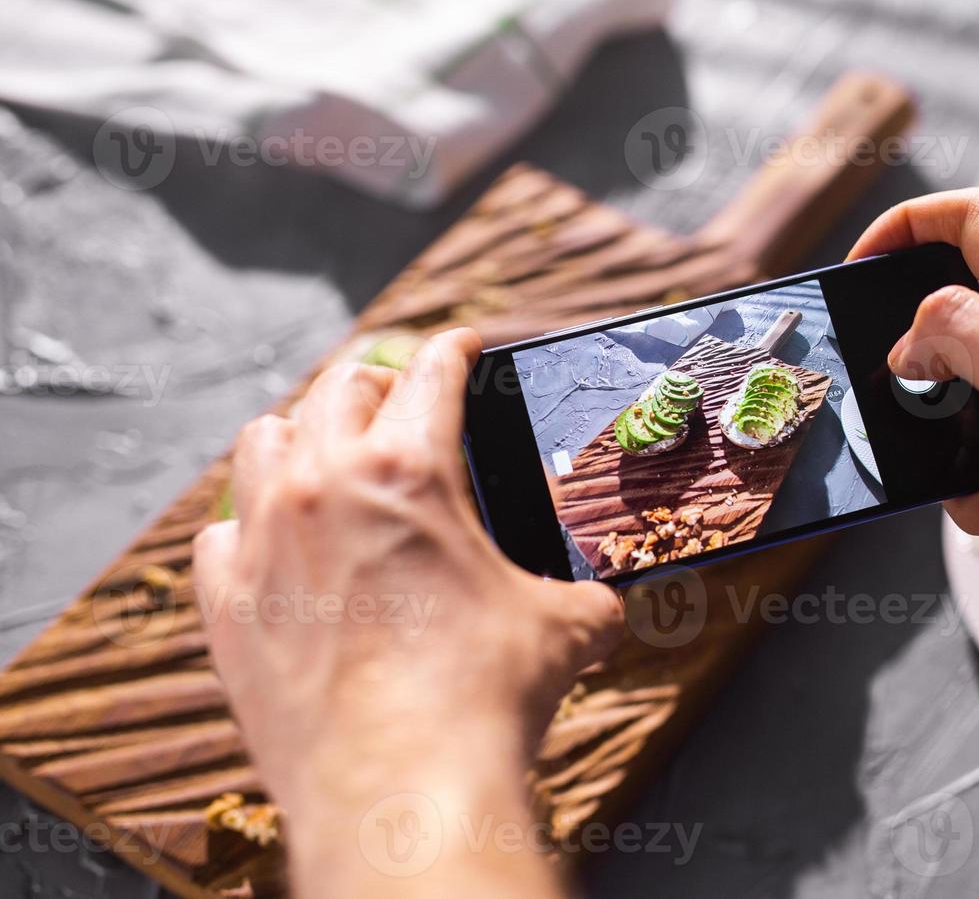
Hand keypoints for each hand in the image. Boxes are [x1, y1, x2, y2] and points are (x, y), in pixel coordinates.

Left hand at [192, 327, 621, 894]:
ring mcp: (263, 539)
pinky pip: (222, 529)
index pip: (432, 369)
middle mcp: (324, 484)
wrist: (399, 787)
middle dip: (381, 381)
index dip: (457, 346)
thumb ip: (588, 594)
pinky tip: (278, 541)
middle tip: (405, 399)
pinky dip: (252, 521)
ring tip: (331, 451)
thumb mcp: (566, 627)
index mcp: (411, 469)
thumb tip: (606, 601)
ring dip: (303, 431)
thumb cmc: (483, 698)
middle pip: (340, 386)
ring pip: (264, 437)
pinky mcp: (227, 602)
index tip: (464, 342)